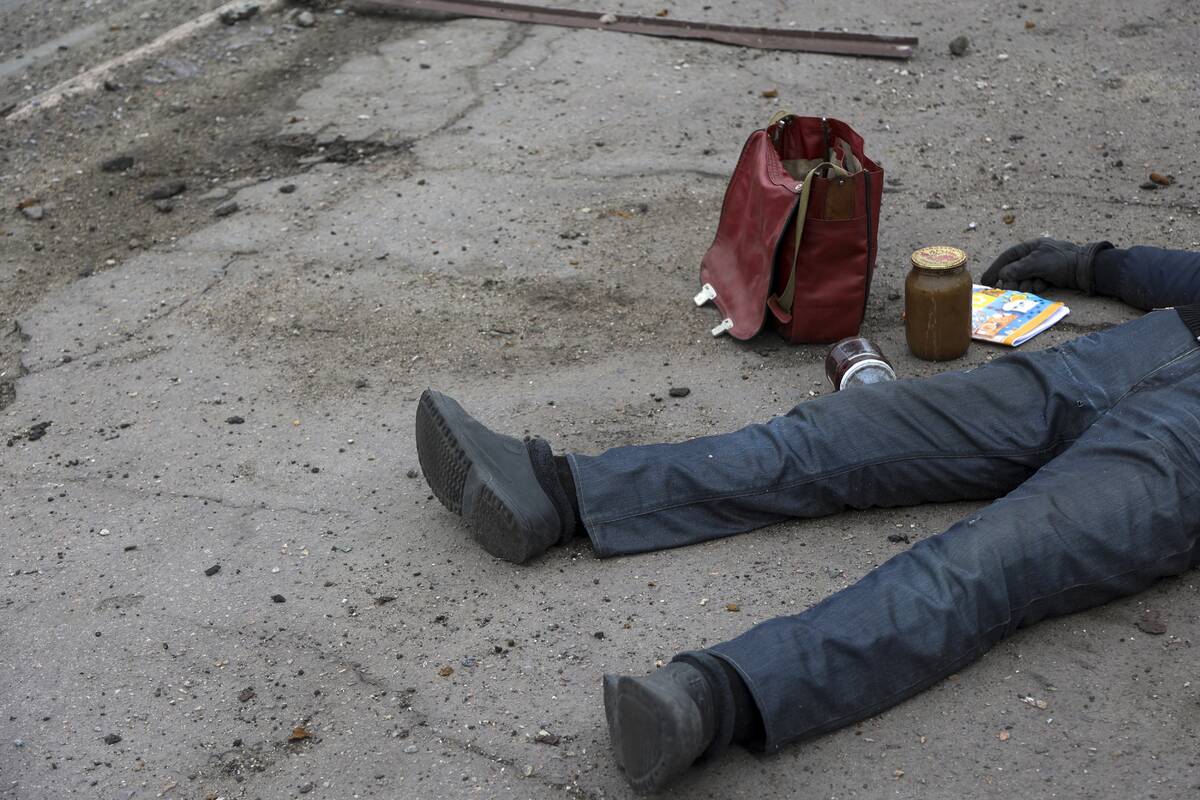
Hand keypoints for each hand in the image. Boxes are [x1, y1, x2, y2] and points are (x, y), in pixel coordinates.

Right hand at [981, 238, 1109, 293]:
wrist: (1086, 270)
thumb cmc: (1062, 261)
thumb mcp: (1038, 262)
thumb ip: (1017, 269)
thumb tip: (1002, 277)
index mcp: (1030, 247)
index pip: (1007, 257)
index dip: (995, 269)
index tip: (986, 282)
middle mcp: (1033, 256)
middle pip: (1013, 271)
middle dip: (1013, 281)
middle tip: (1010, 290)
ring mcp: (1040, 267)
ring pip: (1023, 280)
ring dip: (1026, 285)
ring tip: (1033, 285)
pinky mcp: (1047, 277)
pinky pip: (1033, 284)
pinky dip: (1036, 287)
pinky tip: (1043, 286)